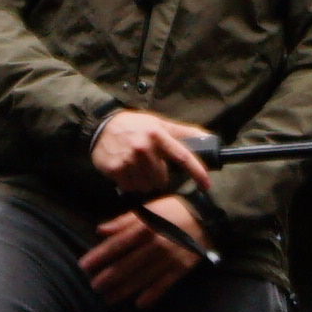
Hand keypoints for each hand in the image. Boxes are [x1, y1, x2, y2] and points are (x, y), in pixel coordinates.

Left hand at [81, 197, 208, 306]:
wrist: (208, 217)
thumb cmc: (174, 210)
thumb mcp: (149, 208)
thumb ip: (124, 221)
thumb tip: (100, 230)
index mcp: (145, 227)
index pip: (117, 244)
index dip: (99, 256)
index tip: (84, 266)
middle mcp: (155, 244)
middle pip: (127, 264)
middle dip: (108, 277)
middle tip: (94, 287)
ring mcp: (169, 258)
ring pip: (142, 277)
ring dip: (124, 290)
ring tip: (108, 299)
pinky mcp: (182, 268)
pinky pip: (165, 285)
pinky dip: (152, 295)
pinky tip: (139, 304)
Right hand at [87, 105, 213, 194]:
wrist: (102, 126)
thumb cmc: (136, 126)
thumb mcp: (160, 124)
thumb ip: (184, 132)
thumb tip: (209, 138)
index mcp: (158, 135)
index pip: (183, 157)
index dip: (197, 173)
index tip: (206, 185)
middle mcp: (144, 148)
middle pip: (162, 179)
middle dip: (158, 176)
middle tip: (149, 165)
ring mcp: (129, 160)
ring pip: (146, 186)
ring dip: (144, 181)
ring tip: (137, 167)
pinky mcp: (115, 169)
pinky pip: (130, 188)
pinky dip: (130, 183)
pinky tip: (126, 170)